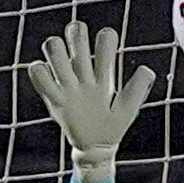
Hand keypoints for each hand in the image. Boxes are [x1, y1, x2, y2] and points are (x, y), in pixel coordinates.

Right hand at [24, 20, 155, 182]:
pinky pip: (37, 72)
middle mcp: (83, 72)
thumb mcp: (128, 109)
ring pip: (53, 47)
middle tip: (81, 55)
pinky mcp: (53, 97)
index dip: (106, 38)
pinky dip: (39, 71)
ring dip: (56, 51)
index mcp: (103, 72)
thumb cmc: (113, 126)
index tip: (107, 52)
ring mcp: (67, 83)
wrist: (96, 148)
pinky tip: (51, 84)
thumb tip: (146, 69)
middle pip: (75, 33)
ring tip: (65, 71)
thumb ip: (138, 88)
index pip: (104, 39)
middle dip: (76, 34)